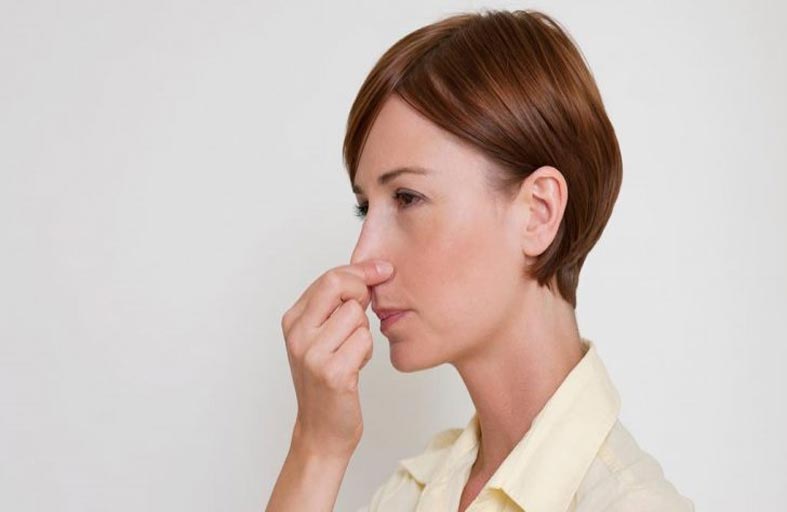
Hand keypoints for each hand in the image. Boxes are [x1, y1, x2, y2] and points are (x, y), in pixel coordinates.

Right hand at [280, 259, 394, 458]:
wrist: (322, 430)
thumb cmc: (328, 381)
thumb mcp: (321, 338)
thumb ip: (334, 306)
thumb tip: (368, 273)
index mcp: (293, 320)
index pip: (329, 277)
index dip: (360, 270)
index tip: (383, 270)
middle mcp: (297, 334)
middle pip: (339, 285)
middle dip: (363, 292)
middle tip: (367, 310)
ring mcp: (311, 354)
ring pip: (356, 315)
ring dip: (364, 331)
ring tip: (353, 351)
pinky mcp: (331, 373)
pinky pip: (364, 341)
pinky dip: (367, 352)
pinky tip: (355, 367)